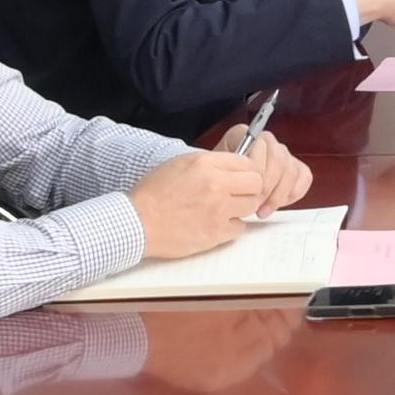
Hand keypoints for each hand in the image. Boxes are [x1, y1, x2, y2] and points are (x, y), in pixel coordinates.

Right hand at [125, 143, 282, 258]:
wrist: (138, 222)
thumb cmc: (154, 193)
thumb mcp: (180, 164)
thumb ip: (210, 164)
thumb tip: (233, 167)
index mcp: (206, 163)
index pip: (247, 162)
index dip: (245, 171)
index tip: (239, 178)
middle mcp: (216, 184)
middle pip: (256, 183)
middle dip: (249, 189)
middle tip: (236, 194)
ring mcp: (218, 209)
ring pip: (251, 206)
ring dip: (241, 208)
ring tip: (223, 209)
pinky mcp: (216, 232)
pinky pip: (240, 228)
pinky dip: (231, 227)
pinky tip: (215, 224)